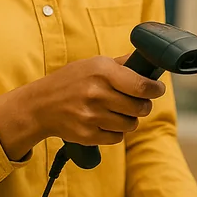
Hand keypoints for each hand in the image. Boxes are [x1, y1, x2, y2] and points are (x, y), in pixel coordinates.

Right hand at [0, 54, 165, 159]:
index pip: (142, 86)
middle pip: (140, 107)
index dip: (155, 89)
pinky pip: (116, 138)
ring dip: (129, 120)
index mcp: (102, 72)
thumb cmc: (70, 81)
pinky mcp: (87, 135)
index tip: (157, 89)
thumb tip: (147, 59)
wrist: (39, 105)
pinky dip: (116, 132)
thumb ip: (122, 64)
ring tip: (119, 112)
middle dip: (144, 106)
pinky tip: (106, 122)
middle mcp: (97, 94)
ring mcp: (91, 116)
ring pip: (130, 124)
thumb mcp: (94, 64)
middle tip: (138, 102)